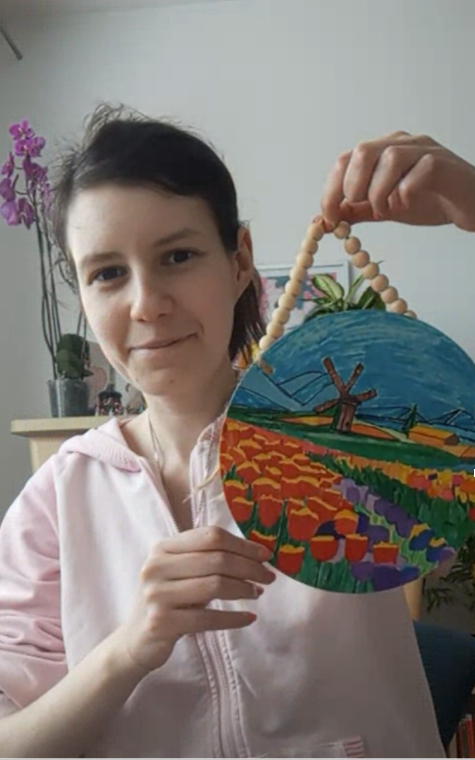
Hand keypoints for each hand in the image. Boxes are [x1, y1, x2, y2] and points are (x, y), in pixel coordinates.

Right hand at [113, 526, 274, 674]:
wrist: (135, 640)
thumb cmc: (167, 600)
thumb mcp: (179, 572)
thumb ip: (206, 558)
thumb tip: (254, 553)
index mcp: (162, 547)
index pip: (210, 536)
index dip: (242, 544)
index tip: (265, 554)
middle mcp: (156, 566)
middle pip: (216, 560)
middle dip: (249, 567)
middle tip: (269, 577)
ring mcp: (156, 594)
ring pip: (214, 586)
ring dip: (243, 589)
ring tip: (257, 593)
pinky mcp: (160, 622)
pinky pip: (207, 618)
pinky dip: (233, 618)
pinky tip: (249, 618)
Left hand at [320, 131, 474, 231]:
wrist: (469, 206)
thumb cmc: (428, 202)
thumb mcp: (383, 208)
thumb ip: (356, 210)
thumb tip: (323, 220)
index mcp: (382, 151)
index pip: (346, 159)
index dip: (332, 189)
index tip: (328, 217)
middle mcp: (401, 144)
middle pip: (363, 151)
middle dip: (352, 185)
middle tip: (358, 208)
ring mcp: (424, 150)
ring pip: (389, 158)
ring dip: (378, 191)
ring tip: (384, 209)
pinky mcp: (443, 164)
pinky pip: (419, 170)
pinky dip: (405, 191)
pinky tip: (406, 204)